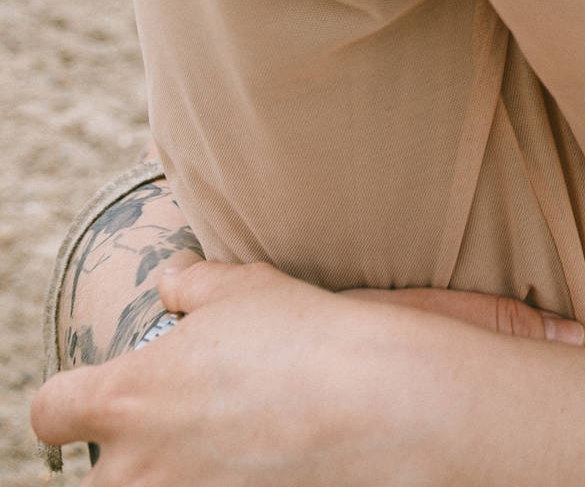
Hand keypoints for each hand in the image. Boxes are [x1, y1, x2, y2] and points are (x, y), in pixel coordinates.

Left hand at [33, 259, 584, 486]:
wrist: (369, 405)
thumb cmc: (301, 337)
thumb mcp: (240, 289)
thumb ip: (191, 286)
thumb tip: (174, 283)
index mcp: (126, 397)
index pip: (50, 412)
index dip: (71, 402)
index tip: (100, 398)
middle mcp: (135, 466)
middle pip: (97, 476)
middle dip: (132, 454)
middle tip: (187, 428)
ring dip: (171, 475)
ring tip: (226, 450)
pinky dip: (217, 484)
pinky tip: (258, 463)